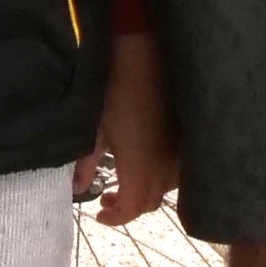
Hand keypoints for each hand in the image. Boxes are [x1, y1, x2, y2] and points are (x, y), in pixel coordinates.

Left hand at [85, 25, 178, 227]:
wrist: (146, 49)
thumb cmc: (114, 85)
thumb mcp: (92, 126)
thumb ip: (84, 161)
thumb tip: (78, 187)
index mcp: (141, 166)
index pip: (133, 208)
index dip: (117, 217)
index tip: (99, 214)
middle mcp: (166, 164)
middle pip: (152, 201)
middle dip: (129, 206)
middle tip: (108, 197)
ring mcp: (180, 149)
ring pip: (168, 186)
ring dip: (147, 189)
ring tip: (126, 179)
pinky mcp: (187, 134)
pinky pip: (178, 167)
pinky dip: (162, 173)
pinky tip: (147, 159)